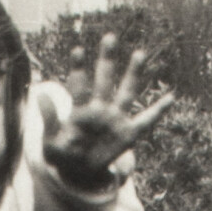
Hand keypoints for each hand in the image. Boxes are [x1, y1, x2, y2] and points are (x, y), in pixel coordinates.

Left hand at [37, 34, 174, 190]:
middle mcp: (99, 109)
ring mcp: (115, 119)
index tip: (77, 50)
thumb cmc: (62, 156)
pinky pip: (146, 120)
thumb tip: (41, 95)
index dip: (78, 68)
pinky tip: (170, 98)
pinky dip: (158, 111)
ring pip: (126, 92)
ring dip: (132, 73)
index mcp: (80, 110)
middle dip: (107, 60)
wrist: (79, 173)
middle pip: (104, 80)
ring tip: (139, 53)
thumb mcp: (50, 144)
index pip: (79, 86)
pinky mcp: (128, 133)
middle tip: (109, 37)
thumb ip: (49, 120)